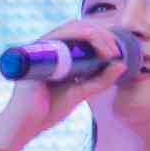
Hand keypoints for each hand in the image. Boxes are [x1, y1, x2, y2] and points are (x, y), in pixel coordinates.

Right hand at [0, 18, 126, 150]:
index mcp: (59, 53)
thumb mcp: (82, 91)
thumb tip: (122, 64)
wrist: (27, 123)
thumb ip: (101, 80)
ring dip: (96, 35)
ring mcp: (42, 46)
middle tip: (116, 51)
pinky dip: (83, 36)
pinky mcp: (38, 50)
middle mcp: (50, 46)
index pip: (83, 34)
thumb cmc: (49, 108)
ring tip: (110, 52)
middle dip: (103, 35)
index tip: (117, 53)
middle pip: (80, 27)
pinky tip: (97, 49)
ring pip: (73, 27)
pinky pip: (61, 35)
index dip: (103, 37)